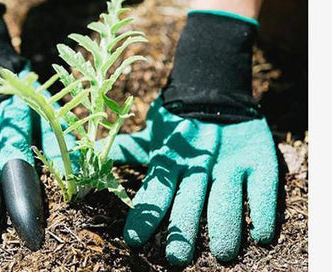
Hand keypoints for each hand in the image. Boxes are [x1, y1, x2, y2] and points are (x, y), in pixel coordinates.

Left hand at [109, 96, 277, 265]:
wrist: (213, 89)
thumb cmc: (175, 122)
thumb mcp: (149, 136)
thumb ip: (124, 150)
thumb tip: (80, 152)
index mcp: (168, 159)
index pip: (154, 191)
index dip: (144, 215)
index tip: (134, 239)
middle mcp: (197, 164)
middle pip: (189, 200)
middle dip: (182, 229)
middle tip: (177, 258)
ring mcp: (229, 162)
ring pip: (226, 197)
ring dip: (224, 226)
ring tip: (222, 253)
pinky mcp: (258, 159)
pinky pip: (263, 186)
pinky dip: (262, 210)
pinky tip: (260, 234)